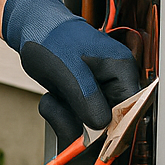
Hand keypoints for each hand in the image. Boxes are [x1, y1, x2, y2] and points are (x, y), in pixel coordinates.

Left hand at [3, 0, 139, 131]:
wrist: (32, 29)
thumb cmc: (51, 38)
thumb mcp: (68, 69)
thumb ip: (86, 98)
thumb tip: (102, 125)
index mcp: (121, 69)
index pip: (132, 108)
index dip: (116, 127)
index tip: (95, 136)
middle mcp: (114, 82)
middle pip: (112, 121)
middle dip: (86, 125)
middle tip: (65, 113)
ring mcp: (97, 92)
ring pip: (91, 125)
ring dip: (69, 120)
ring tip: (55, 99)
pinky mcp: (82, 99)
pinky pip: (75, 120)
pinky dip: (61, 115)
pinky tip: (52, 98)